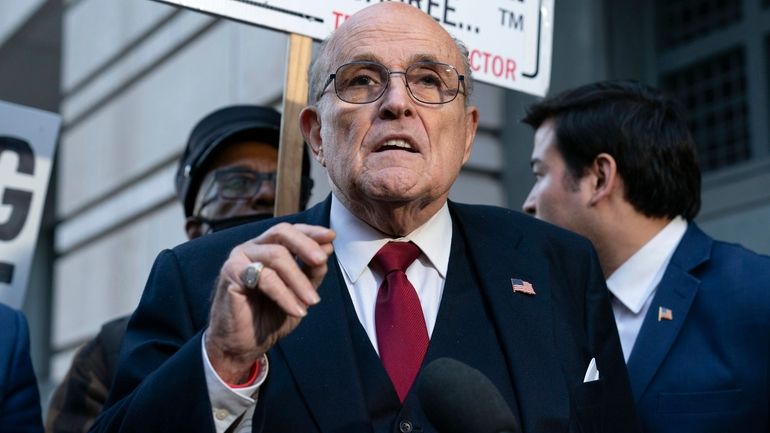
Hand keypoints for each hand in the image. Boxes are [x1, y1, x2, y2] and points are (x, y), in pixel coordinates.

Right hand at [204, 223, 334, 382]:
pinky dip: (285, 294)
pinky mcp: (231, 273)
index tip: (331, 237)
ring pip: (276, 256)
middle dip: (306, 245)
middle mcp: (252, 248)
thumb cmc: (268, 316)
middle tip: (322, 261)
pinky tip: (296, 310)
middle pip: (281, 232)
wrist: (242, 345)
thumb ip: (311, 271)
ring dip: (299, 280)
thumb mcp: (298, 292)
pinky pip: (265, 278)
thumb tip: (328, 248)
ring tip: (312, 301)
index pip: (290, 231)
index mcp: (266, 247)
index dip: (311, 232)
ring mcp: (239, 258)